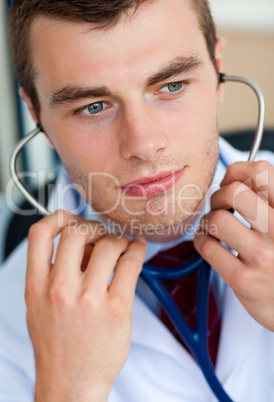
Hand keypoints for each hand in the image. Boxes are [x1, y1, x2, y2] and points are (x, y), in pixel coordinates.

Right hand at [26, 210, 146, 401]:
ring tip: (121, 246)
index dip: (58, 217)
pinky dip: (137, 250)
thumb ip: (53, 272)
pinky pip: (131, 263)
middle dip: (93, 226)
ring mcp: (89, 299)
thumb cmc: (58, 344)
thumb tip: (82, 242)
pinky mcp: (117, 309)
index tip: (73, 220)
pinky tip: (137, 249)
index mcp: (36, 286)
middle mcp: (60, 289)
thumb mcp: (40, 307)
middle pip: (77, 232)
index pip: (39, 234)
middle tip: (102, 235)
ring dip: (118, 239)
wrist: (72, 384)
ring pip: (108, 244)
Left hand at [194, 161, 273, 330]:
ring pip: (217, 218)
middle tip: (220, 208)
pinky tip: (210, 244)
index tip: (231, 181)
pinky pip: (207, 246)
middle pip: (234, 191)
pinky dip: (202, 240)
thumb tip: (234, 175)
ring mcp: (263, 257)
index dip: (238, 170)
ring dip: (208, 221)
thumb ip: (266, 200)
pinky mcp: (244, 280)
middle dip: (219, 195)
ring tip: (214, 229)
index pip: (261, 172)